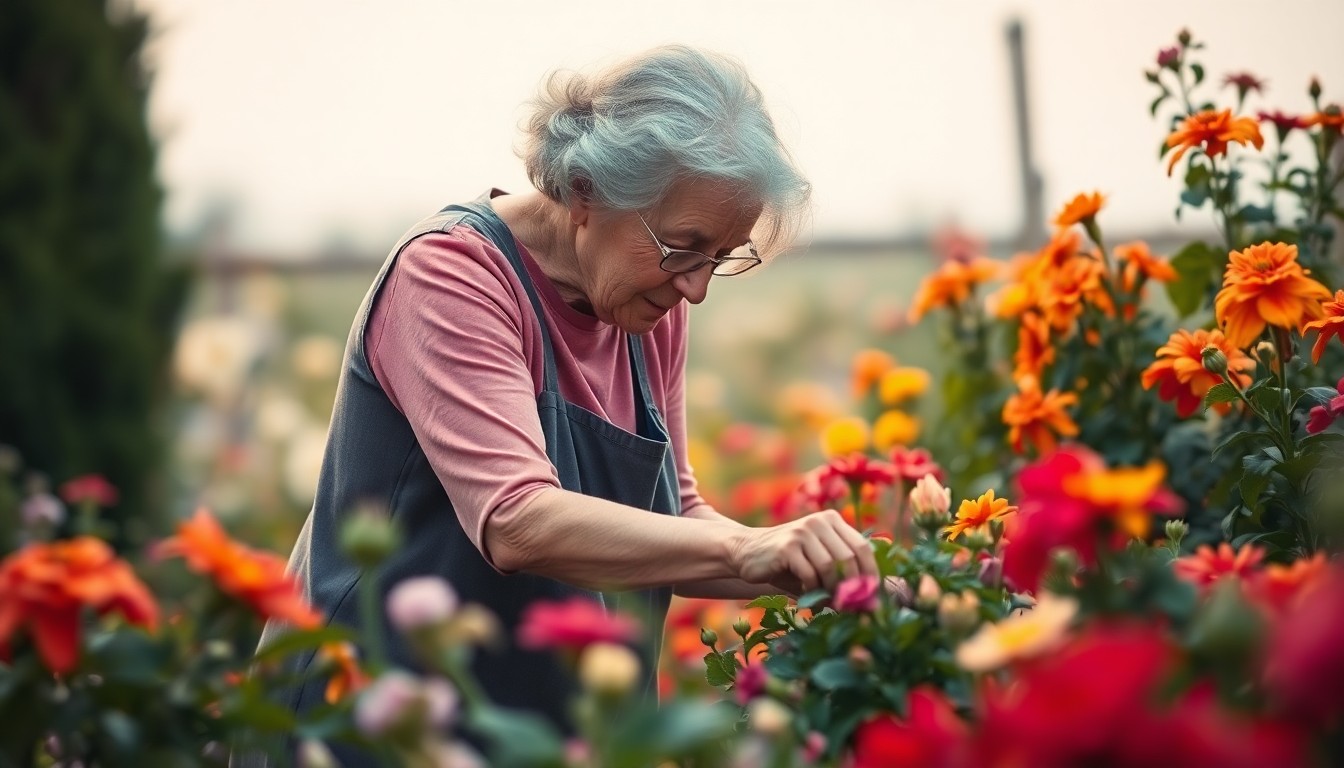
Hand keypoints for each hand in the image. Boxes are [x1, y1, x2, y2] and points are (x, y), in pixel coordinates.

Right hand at [729, 510, 878, 594]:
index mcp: (832, 520)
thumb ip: (842, 570)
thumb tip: (872, 596)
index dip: (870, 574)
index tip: (870, 598)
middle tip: (851, 609)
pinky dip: (813, 592)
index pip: (863, 547)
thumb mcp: (818, 561)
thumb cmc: (788, 563)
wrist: (746, 553)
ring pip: (831, 567)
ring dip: (832, 591)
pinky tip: (810, 602)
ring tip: (829, 606)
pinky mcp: (786, 546)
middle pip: (849, 558)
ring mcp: (802, 532)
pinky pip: (810, 574)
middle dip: (853, 588)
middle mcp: (819, 521)